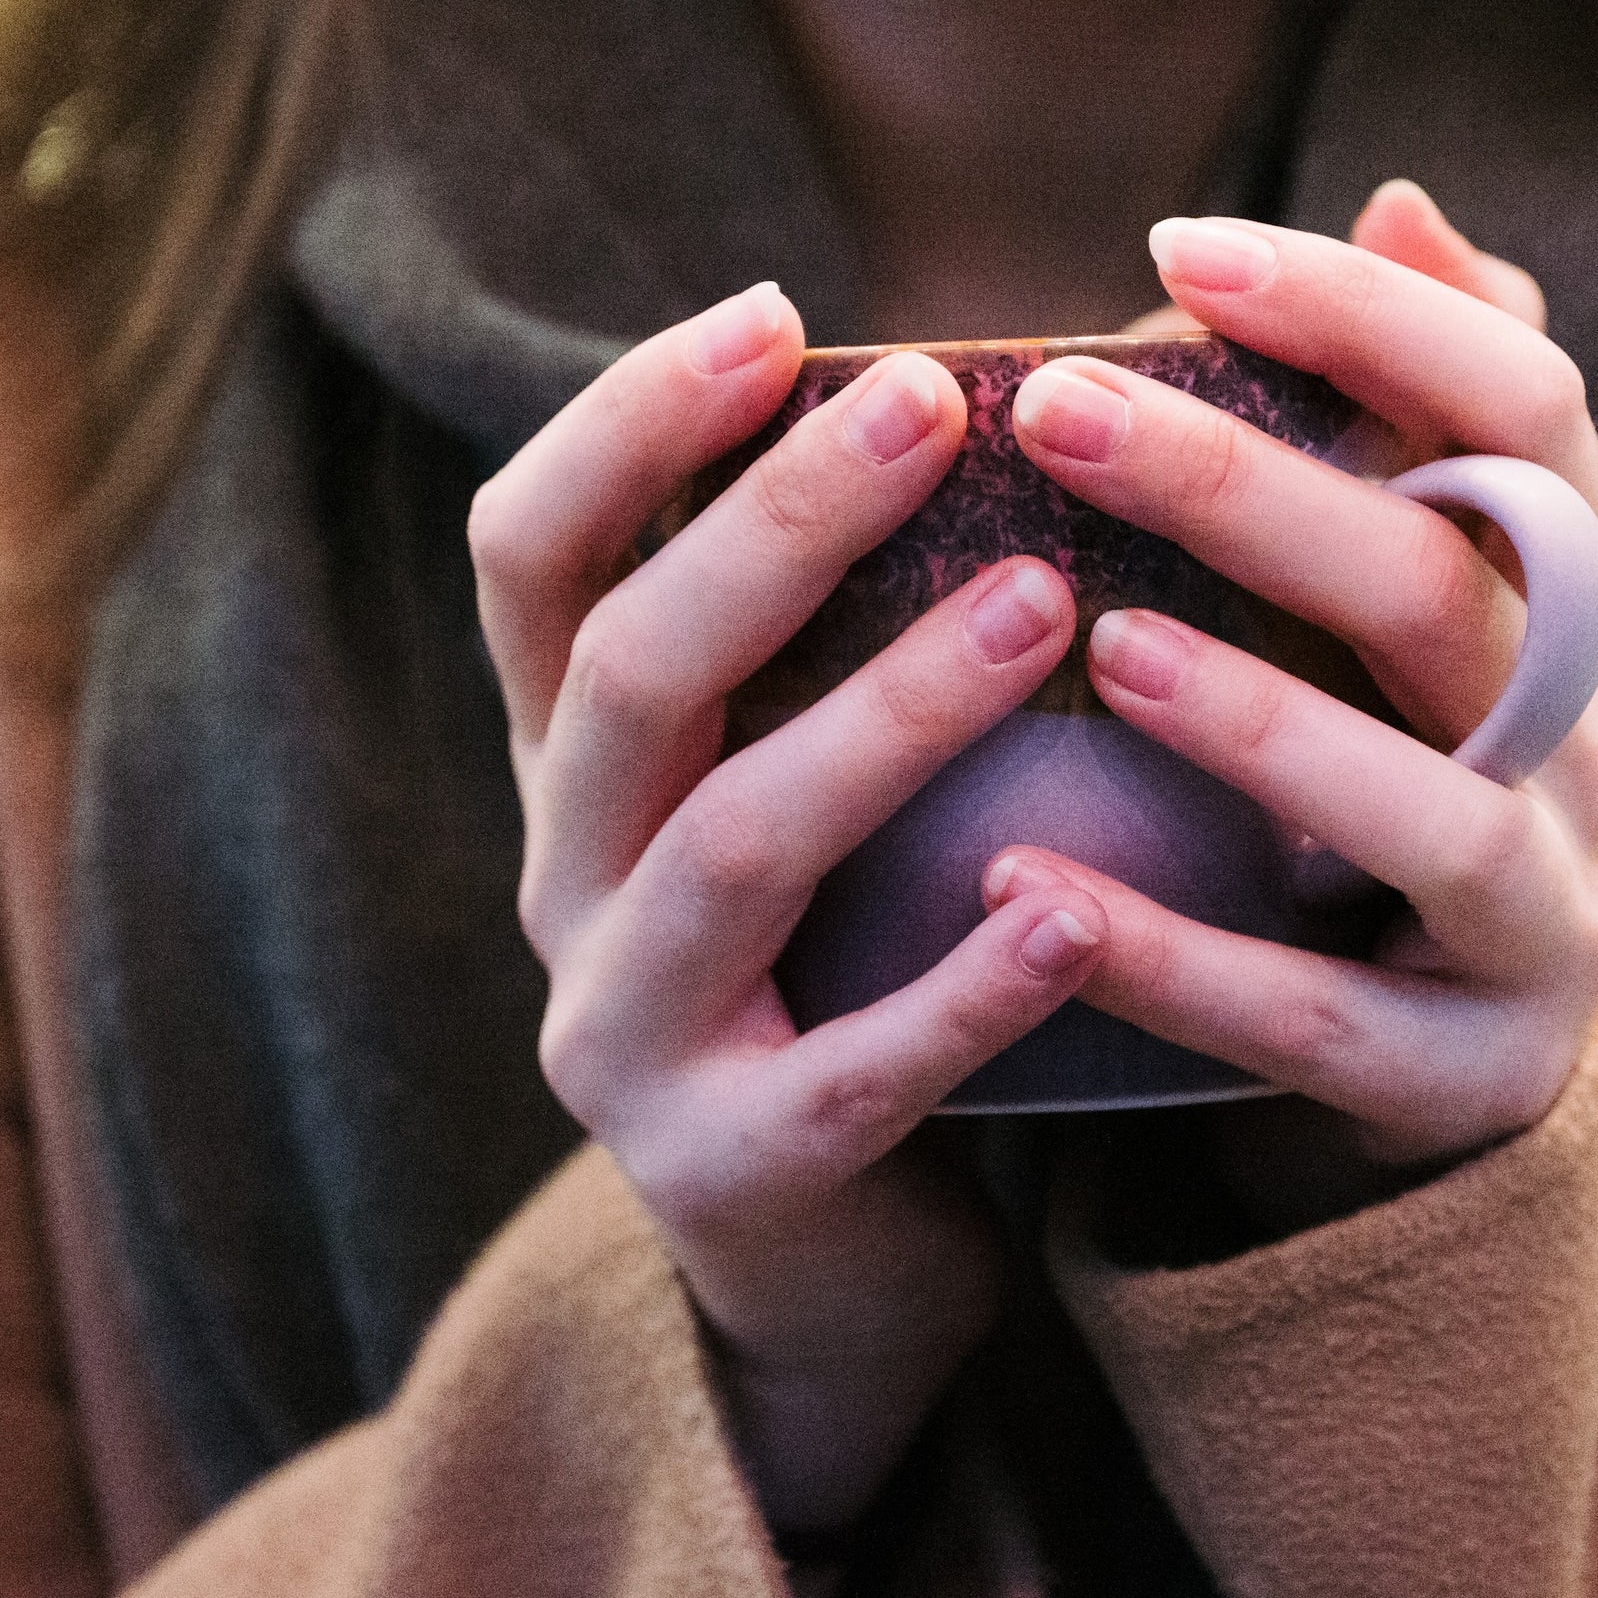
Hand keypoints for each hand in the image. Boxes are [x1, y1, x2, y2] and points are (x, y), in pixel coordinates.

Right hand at [465, 285, 1103, 1535]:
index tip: (775, 314)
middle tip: (937, 409)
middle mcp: (566, 884)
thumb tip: (1066, 376)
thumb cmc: (870, 966)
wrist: (842, 1284)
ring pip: (733, 847)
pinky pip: (854, 1069)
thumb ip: (866, 621)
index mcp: (576, 766)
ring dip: (884, 717)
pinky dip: (963, 985)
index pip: (531, 556)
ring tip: (1040, 609)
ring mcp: (627, 1038)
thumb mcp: (819, 787)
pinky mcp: (732, 1178)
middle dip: (773, 524)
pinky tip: (1065, 906)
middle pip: (631, 671)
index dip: (627, 426)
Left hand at [993, 184, 1597, 1208]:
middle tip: (1056, 406)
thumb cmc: (1382, 761)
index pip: (1526, 409)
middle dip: (1254, 490)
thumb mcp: (1401, 592)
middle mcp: (1581, 744)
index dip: (1372, 319)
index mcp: (1563, 597)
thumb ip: (1401, 411)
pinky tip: (1030, 891)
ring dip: (1265, 724)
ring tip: (1101, 650)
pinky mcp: (1464, 1077)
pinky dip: (1178, 958)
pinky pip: (1324, 1022)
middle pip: (1453, 587)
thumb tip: (1408, 199)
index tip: (1177, 247)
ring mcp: (1540, 918)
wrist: (1444, 1058)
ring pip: (1433, 813)